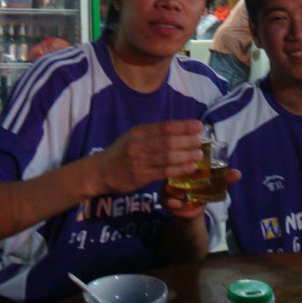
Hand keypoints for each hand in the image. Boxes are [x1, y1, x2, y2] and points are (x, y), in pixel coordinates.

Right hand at [89, 120, 204, 195]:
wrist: (101, 172)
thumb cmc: (121, 152)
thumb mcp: (133, 137)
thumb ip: (153, 134)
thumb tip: (180, 130)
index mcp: (138, 132)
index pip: (165, 126)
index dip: (184, 126)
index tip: (199, 126)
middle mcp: (139, 145)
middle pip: (168, 141)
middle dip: (187, 140)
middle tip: (201, 141)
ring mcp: (140, 161)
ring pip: (168, 157)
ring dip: (186, 155)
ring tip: (199, 154)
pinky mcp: (141, 176)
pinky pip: (164, 172)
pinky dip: (179, 169)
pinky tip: (190, 167)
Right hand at [162, 169, 241, 218]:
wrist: (193, 210)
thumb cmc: (203, 190)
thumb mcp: (215, 183)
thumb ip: (225, 178)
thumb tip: (238, 174)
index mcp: (184, 164)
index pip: (183, 160)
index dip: (191, 166)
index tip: (200, 175)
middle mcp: (173, 173)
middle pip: (174, 173)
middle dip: (186, 182)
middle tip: (194, 188)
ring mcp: (166, 185)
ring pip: (171, 187)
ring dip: (181, 193)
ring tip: (189, 196)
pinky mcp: (164, 199)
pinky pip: (169, 200)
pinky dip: (179, 204)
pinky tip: (185, 204)